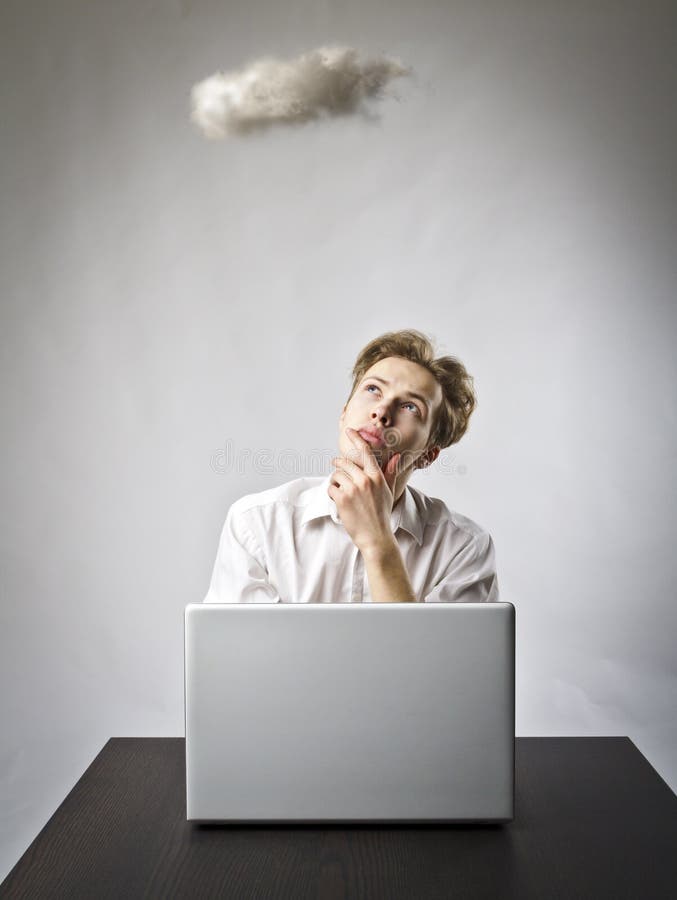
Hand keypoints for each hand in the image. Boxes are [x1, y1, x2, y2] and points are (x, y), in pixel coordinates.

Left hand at [328, 428, 400, 554]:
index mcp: (377, 476)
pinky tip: (338, 501)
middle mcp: (365, 480)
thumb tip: (396, 457)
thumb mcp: (388, 491)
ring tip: (341, 492)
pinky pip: (331, 488)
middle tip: (337, 467)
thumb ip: (390, 473)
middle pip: (345, 463)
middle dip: (339, 464)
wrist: (376, 536)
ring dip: (336, 482)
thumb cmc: (382, 514)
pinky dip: (332, 493)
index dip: (356, 438)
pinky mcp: (342, 499)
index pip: (365, 452)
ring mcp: (353, 489)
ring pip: (336, 475)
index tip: (349, 430)